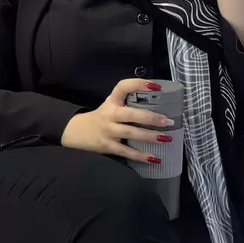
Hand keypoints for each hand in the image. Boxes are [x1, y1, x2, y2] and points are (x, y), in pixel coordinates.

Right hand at [60, 79, 174, 163]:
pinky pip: (126, 151)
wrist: (76, 132)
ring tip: (166, 138)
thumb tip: (159, 105)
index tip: (156, 86)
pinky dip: (140, 156)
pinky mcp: (107, 146)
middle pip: (131, 114)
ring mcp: (108, 131)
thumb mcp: (111, 105)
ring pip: (131, 133)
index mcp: (112, 101)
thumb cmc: (101, 117)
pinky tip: (154, 158)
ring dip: (150, 136)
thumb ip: (129, 103)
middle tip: (168, 121)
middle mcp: (110, 114)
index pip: (123, 87)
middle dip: (151, 117)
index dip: (139, 84)